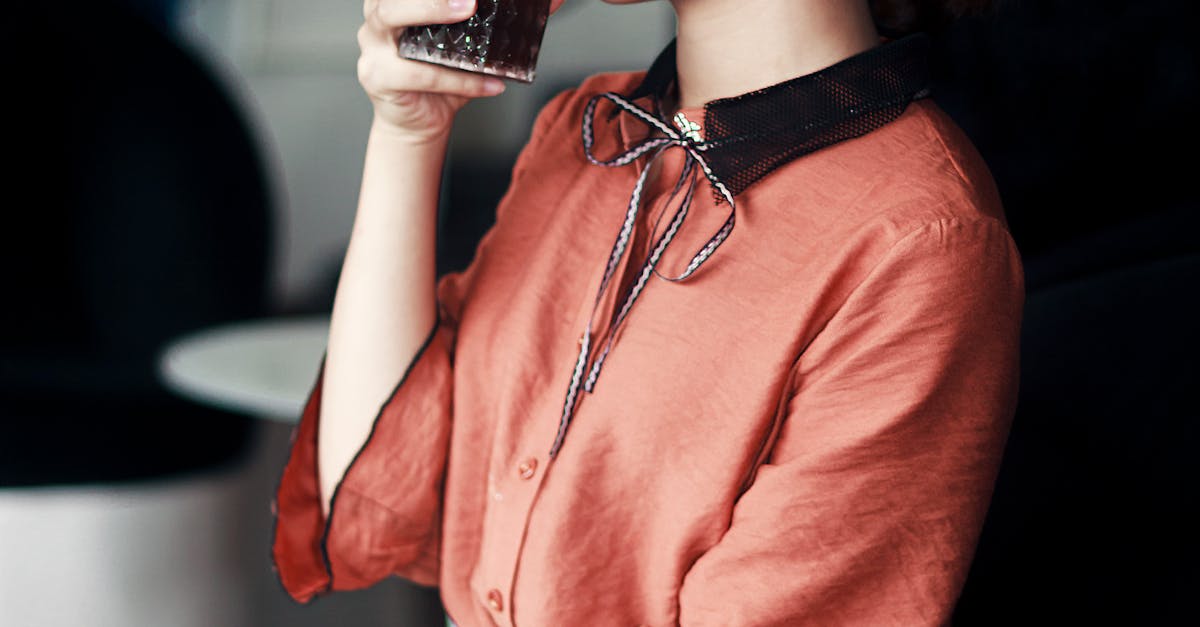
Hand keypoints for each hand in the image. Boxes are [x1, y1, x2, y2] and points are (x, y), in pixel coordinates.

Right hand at [358, 0, 567, 143]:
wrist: (420, 123)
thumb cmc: (441, 78)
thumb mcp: (471, 44)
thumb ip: (501, 21)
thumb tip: (551, 3)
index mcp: (396, 0)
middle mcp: (378, 15)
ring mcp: (372, 45)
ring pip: (391, 19)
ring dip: (430, 11)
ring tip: (468, 12)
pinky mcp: (377, 77)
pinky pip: (421, 75)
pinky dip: (460, 79)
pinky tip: (491, 84)